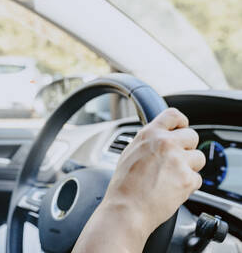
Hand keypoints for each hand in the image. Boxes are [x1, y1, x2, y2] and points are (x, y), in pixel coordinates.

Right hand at [104, 108, 205, 234]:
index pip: (173, 115)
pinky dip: (188, 185)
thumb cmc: (124, 186)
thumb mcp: (130, 153)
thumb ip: (149, 142)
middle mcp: (166, 143)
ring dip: (189, 167)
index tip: (181, 129)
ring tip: (171, 177)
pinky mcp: (188, 179)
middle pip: (192, 136)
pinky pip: (197, 178)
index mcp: (150, 134)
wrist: (127, 208)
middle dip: (187, 148)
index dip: (181, 122)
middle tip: (175, 160)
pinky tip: (172, 189)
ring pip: (199, 157)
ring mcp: (178, 161)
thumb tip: (160, 139)